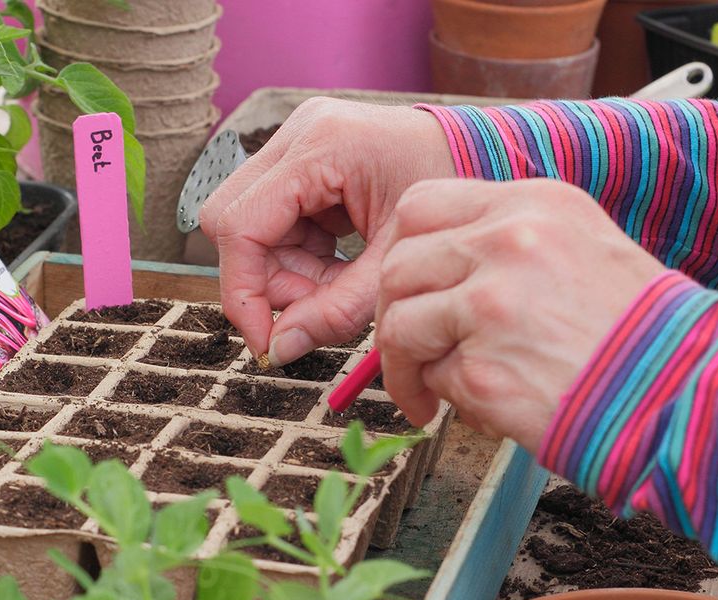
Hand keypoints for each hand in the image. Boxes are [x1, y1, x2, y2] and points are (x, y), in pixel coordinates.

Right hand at [200, 98, 454, 364]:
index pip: (240, 225)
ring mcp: (297, 140)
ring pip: (248, 225)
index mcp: (322, 146)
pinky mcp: (302, 156)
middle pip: (231, 220)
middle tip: (309, 311)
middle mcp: (299, 133)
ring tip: (336, 286)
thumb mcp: (395, 262)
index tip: (265, 340)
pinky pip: (272, 219)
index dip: (242, 291)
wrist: (486, 154)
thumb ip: (338, 309)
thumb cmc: (451, 199)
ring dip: (283, 271)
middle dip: (263, 279)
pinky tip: (336, 265)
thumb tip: (281, 349)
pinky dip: (297, 255)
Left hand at [375, 178, 667, 451]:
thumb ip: (510, 246)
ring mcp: (492, 304)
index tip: (407, 287)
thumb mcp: (584, 249)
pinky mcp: (483, 369)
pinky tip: (489, 409)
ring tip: (429, 394)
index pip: (421, 205)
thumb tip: (439, 270)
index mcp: (533, 204)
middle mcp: (508, 242)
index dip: (402, 251)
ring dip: (405, 367)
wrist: (693, 397)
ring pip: (400, 325)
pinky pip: (433, 380)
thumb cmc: (646, 337)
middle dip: (391, 315)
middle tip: (405, 350)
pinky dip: (448, 400)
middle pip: (397, 265)